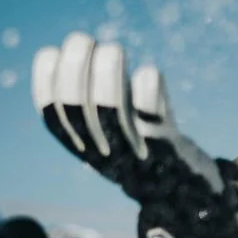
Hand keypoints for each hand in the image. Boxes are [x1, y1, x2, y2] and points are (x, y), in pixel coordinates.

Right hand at [33, 35, 237, 237]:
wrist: (192, 198)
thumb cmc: (151, 153)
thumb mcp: (118, 131)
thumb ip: (101, 96)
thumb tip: (81, 50)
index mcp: (88, 149)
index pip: (53, 117)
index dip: (46, 82)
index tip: (53, 51)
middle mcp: (107, 154)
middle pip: (79, 109)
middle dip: (75, 66)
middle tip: (84, 40)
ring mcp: (137, 152)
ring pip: (111, 112)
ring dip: (108, 73)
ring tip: (113, 48)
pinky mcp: (169, 149)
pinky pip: (153, 117)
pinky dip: (147, 88)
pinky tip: (149, 73)